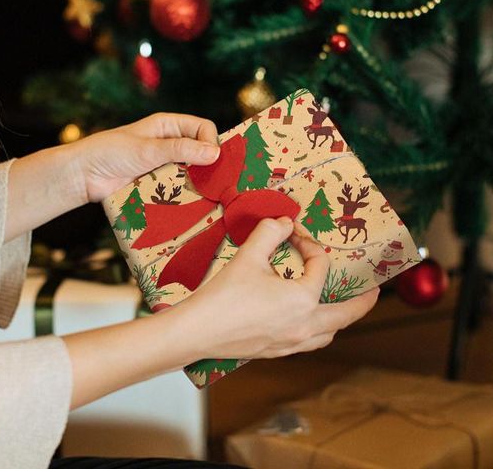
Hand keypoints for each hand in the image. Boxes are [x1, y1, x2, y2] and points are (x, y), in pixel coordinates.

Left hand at [67, 113, 219, 202]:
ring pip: (192, 174)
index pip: (203, 128)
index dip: (211, 141)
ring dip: (197, 184)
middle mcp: (169, 144)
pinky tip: (190, 206)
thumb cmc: (110, 153)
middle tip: (216, 183)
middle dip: (208, 166)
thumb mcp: (148, 149)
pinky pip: (178, 190)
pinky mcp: (158, 185)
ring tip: (204, 196)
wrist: (83, 176)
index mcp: (168, 126)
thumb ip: (181, 150)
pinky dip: (185, 197)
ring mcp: (164, 166)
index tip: (213, 160)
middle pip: (201, 152)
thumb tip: (214, 153)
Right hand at [177, 220, 378, 359]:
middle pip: (346, 315)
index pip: (320, 266)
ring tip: (341, 306)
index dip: (309, 244)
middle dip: (363, 301)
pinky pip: (311, 342)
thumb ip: (269, 232)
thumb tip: (284, 222)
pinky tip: (307, 321)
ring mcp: (292, 343)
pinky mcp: (277, 351)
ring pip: (329, 333)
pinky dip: (319, 331)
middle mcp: (304, 325)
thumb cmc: (223, 295)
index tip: (292, 234)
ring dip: (340, 319)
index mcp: (302, 300)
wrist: (197, 332)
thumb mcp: (248, 256)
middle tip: (374, 291)